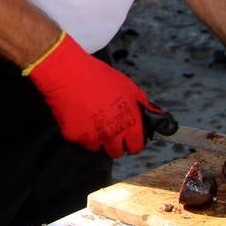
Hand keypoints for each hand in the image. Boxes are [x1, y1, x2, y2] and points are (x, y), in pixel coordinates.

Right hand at [26, 31, 175, 157]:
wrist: (68, 73)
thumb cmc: (98, 76)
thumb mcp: (128, 87)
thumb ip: (143, 106)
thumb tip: (157, 117)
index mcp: (129, 121)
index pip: (136, 146)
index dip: (133, 140)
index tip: (128, 135)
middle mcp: (113, 133)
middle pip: (117, 152)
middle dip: (115, 142)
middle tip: (109, 127)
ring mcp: (93, 137)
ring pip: (99, 148)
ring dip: (98, 139)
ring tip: (93, 118)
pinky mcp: (75, 137)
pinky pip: (82, 142)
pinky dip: (82, 133)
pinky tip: (80, 116)